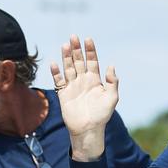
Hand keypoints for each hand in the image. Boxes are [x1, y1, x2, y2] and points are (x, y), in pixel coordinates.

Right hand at [50, 36, 117, 160]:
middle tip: (73, 37)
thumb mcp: (112, 98)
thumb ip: (112, 82)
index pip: (92, 61)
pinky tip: (54, 63)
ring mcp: (73, 87)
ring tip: (65, 45)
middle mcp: (83, 81)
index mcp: (95, 80)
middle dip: (76, 49)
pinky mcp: (63, 94)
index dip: (90, 50)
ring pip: (68, 68)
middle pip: (79, 61)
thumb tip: (111, 66)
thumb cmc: (102, 115)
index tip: (88, 39)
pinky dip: (56, 73)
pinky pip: (59, 81)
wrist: (88, 130)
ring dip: (66, 57)